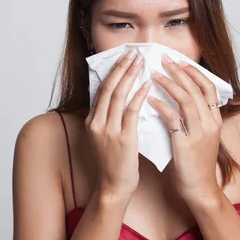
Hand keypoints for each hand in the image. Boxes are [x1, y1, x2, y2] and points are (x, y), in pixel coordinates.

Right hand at [85, 49, 151, 199]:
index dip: (113, 71)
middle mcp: (97, 123)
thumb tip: (120, 97)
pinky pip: (131, 111)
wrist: (113, 186)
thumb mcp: (104, 137)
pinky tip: (147, 84)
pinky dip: (139, 95)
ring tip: (140, 62)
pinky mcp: (123, 138)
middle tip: (133, 53)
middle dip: (121, 68)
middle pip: (108, 88)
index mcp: (92, 121)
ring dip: (130, 76)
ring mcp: (108, 130)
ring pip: (118, 95)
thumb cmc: (114, 162)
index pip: (101, 89)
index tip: (124, 58)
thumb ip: (109, 118)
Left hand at [147, 54, 222, 203]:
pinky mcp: (186, 143)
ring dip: (169, 84)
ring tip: (154, 73)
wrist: (199, 189)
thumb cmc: (195, 163)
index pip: (208, 87)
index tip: (178, 61)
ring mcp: (199, 133)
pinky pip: (173, 119)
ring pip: (186, 100)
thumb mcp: (200, 136)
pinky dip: (161, 106)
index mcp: (215, 120)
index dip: (193, 72)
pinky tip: (149, 99)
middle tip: (164, 59)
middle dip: (179, 71)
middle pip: (197, 89)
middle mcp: (210, 123)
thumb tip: (178, 97)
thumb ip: (193, 117)